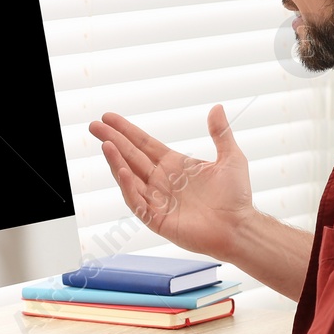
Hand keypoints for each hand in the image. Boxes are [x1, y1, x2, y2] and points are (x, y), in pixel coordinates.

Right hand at [89, 104, 253, 260]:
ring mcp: (157, 201)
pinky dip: (128, 187)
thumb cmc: (236, 197)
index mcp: (174, 165)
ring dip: (116, 161)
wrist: (239, 226)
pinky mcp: (157, 219)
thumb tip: (217, 107)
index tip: (109, 118)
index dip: (126, 131)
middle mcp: (162, 181)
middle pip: (131, 157)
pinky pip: (137, 202)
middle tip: (95, 126)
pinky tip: (121, 171)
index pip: (143, 144)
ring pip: (129, 178)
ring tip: (106, 144)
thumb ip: (220, 133)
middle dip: (113, 140)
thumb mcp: (230, 158)